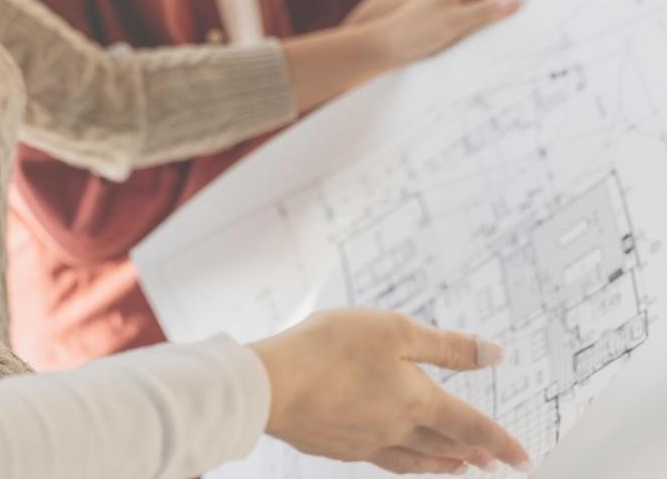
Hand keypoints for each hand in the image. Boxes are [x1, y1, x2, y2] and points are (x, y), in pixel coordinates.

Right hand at [250, 308, 531, 473]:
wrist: (272, 384)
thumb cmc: (330, 348)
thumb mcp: (394, 330)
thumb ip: (446, 345)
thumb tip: (496, 354)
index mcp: (417, 401)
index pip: (471, 425)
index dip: (501, 441)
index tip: (523, 457)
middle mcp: (396, 429)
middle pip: (443, 447)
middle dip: (471, 454)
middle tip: (491, 463)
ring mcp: (364, 442)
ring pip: (412, 460)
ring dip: (438, 465)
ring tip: (452, 468)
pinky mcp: (334, 445)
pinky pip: (378, 459)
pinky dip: (399, 461)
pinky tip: (389, 454)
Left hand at [363, 0, 519, 64]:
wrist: (386, 45)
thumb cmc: (415, 31)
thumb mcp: (456, 22)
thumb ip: (487, 11)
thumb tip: (519, 0)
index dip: (509, 2)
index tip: (508, 23)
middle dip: (499, 13)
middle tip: (489, 33)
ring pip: (486, 8)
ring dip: (486, 23)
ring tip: (471, 36)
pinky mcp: (450, 13)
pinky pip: (473, 17)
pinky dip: (476, 28)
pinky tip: (467, 39)